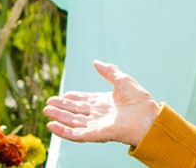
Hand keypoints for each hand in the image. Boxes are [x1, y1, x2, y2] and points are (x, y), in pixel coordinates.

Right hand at [45, 61, 160, 146]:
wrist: (149, 117)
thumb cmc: (140, 100)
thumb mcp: (122, 80)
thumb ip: (108, 71)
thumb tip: (95, 61)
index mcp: (104, 103)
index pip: (83, 101)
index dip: (71, 99)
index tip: (60, 96)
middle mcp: (99, 114)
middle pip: (75, 111)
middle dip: (61, 108)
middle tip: (47, 104)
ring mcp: (97, 125)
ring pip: (73, 122)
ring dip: (59, 117)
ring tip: (46, 111)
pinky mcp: (96, 134)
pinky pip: (76, 134)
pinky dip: (63, 131)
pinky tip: (52, 126)